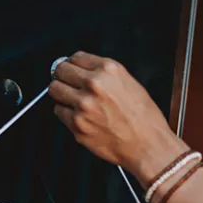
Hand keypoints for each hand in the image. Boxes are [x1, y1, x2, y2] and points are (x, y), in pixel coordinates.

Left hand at [49, 52, 189, 184]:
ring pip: (54, 90)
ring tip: (73, 101)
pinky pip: (59, 112)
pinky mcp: (77, 124)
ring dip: (62, 94)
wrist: (147, 145)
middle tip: (67, 83)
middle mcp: (94, 85)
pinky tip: (80, 116)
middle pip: (60, 71)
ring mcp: (83, 105)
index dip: (73, 64)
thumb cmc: (144, 118)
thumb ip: (104, 75)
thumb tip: (82, 71)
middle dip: (63, 76)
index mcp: (108, 70)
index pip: (76, 57)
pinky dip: (66, 113)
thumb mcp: (129, 83)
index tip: (72, 70)